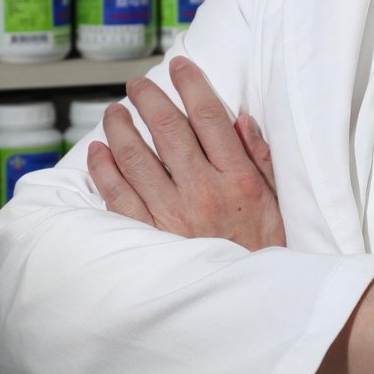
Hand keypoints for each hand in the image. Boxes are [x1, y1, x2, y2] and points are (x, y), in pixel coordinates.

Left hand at [86, 56, 285, 251]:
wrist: (247, 308)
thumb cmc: (263, 251)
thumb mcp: (275, 202)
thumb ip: (258, 157)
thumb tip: (239, 117)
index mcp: (238, 178)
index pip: (209, 117)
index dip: (192, 84)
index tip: (180, 65)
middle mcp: (202, 192)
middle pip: (168, 130)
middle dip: (149, 98)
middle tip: (138, 84)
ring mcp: (171, 215)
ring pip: (135, 157)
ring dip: (120, 127)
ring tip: (115, 112)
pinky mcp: (148, 237)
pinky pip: (116, 195)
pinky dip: (103, 169)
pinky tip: (98, 151)